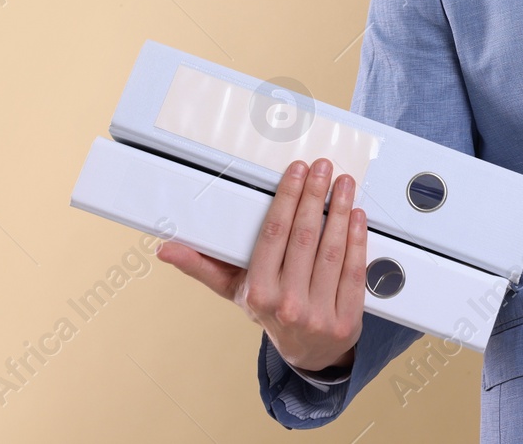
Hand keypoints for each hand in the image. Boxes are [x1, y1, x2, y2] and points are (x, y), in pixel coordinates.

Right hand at [157, 157, 366, 373]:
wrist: (308, 354)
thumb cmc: (271, 311)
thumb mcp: (235, 291)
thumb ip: (202, 267)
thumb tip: (166, 250)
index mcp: (258, 293)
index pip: (274, 235)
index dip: (287, 198)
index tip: (297, 171)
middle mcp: (288, 304)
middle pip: (304, 238)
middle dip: (314, 196)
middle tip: (322, 167)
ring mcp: (319, 314)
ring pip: (331, 251)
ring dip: (339, 211)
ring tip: (342, 183)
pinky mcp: (348, 319)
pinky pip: (354, 270)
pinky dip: (357, 239)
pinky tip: (356, 214)